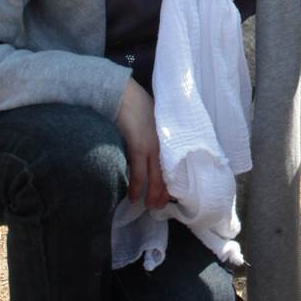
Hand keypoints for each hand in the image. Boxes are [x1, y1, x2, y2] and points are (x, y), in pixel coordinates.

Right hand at [115, 78, 169, 209]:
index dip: (175, 181)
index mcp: (171, 137)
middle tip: (161, 208)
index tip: (173, 194)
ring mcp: (153, 145)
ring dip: (153, 195)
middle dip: (166, 193)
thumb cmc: (137, 105)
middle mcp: (166, 143)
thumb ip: (158, 135)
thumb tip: (157, 150)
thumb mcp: (155, 121)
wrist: (122, 93)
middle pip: (170, 174)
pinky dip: (136, 187)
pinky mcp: (139, 145)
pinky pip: (139, 173)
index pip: (178, 164)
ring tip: (151, 207)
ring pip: (156, 178)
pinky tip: (134, 197)